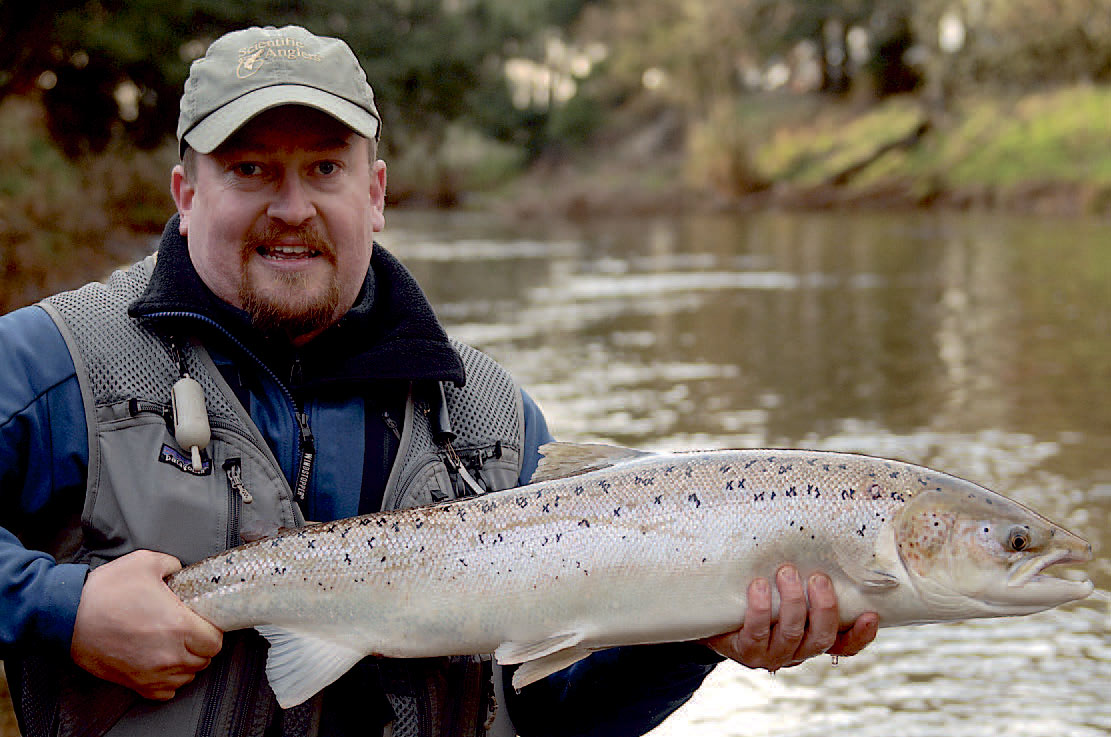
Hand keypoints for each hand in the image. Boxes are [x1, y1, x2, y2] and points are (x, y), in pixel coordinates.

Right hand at [70, 550, 223, 699]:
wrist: (68, 616)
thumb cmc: (105, 591)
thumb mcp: (145, 563)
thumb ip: (172, 565)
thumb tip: (180, 570)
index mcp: (178, 626)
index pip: (215, 641)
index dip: (213, 630)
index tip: (204, 622)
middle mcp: (169, 655)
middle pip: (204, 660)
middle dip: (201, 645)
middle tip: (190, 630)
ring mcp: (151, 673)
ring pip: (187, 677)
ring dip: (186, 663)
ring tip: (176, 645)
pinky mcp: (134, 683)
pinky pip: (166, 692)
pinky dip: (169, 681)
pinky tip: (162, 663)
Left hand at [704, 565, 877, 671]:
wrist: (717, 617)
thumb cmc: (759, 598)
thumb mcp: (786, 592)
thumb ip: (805, 578)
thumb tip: (822, 532)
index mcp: (812, 638)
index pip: (845, 645)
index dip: (860, 635)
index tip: (871, 614)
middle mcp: (797, 651)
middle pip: (821, 637)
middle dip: (823, 607)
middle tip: (818, 578)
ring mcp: (772, 654)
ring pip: (792, 634)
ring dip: (792, 602)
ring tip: (786, 572)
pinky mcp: (746, 650)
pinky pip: (757, 631)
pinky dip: (761, 608)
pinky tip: (759, 586)